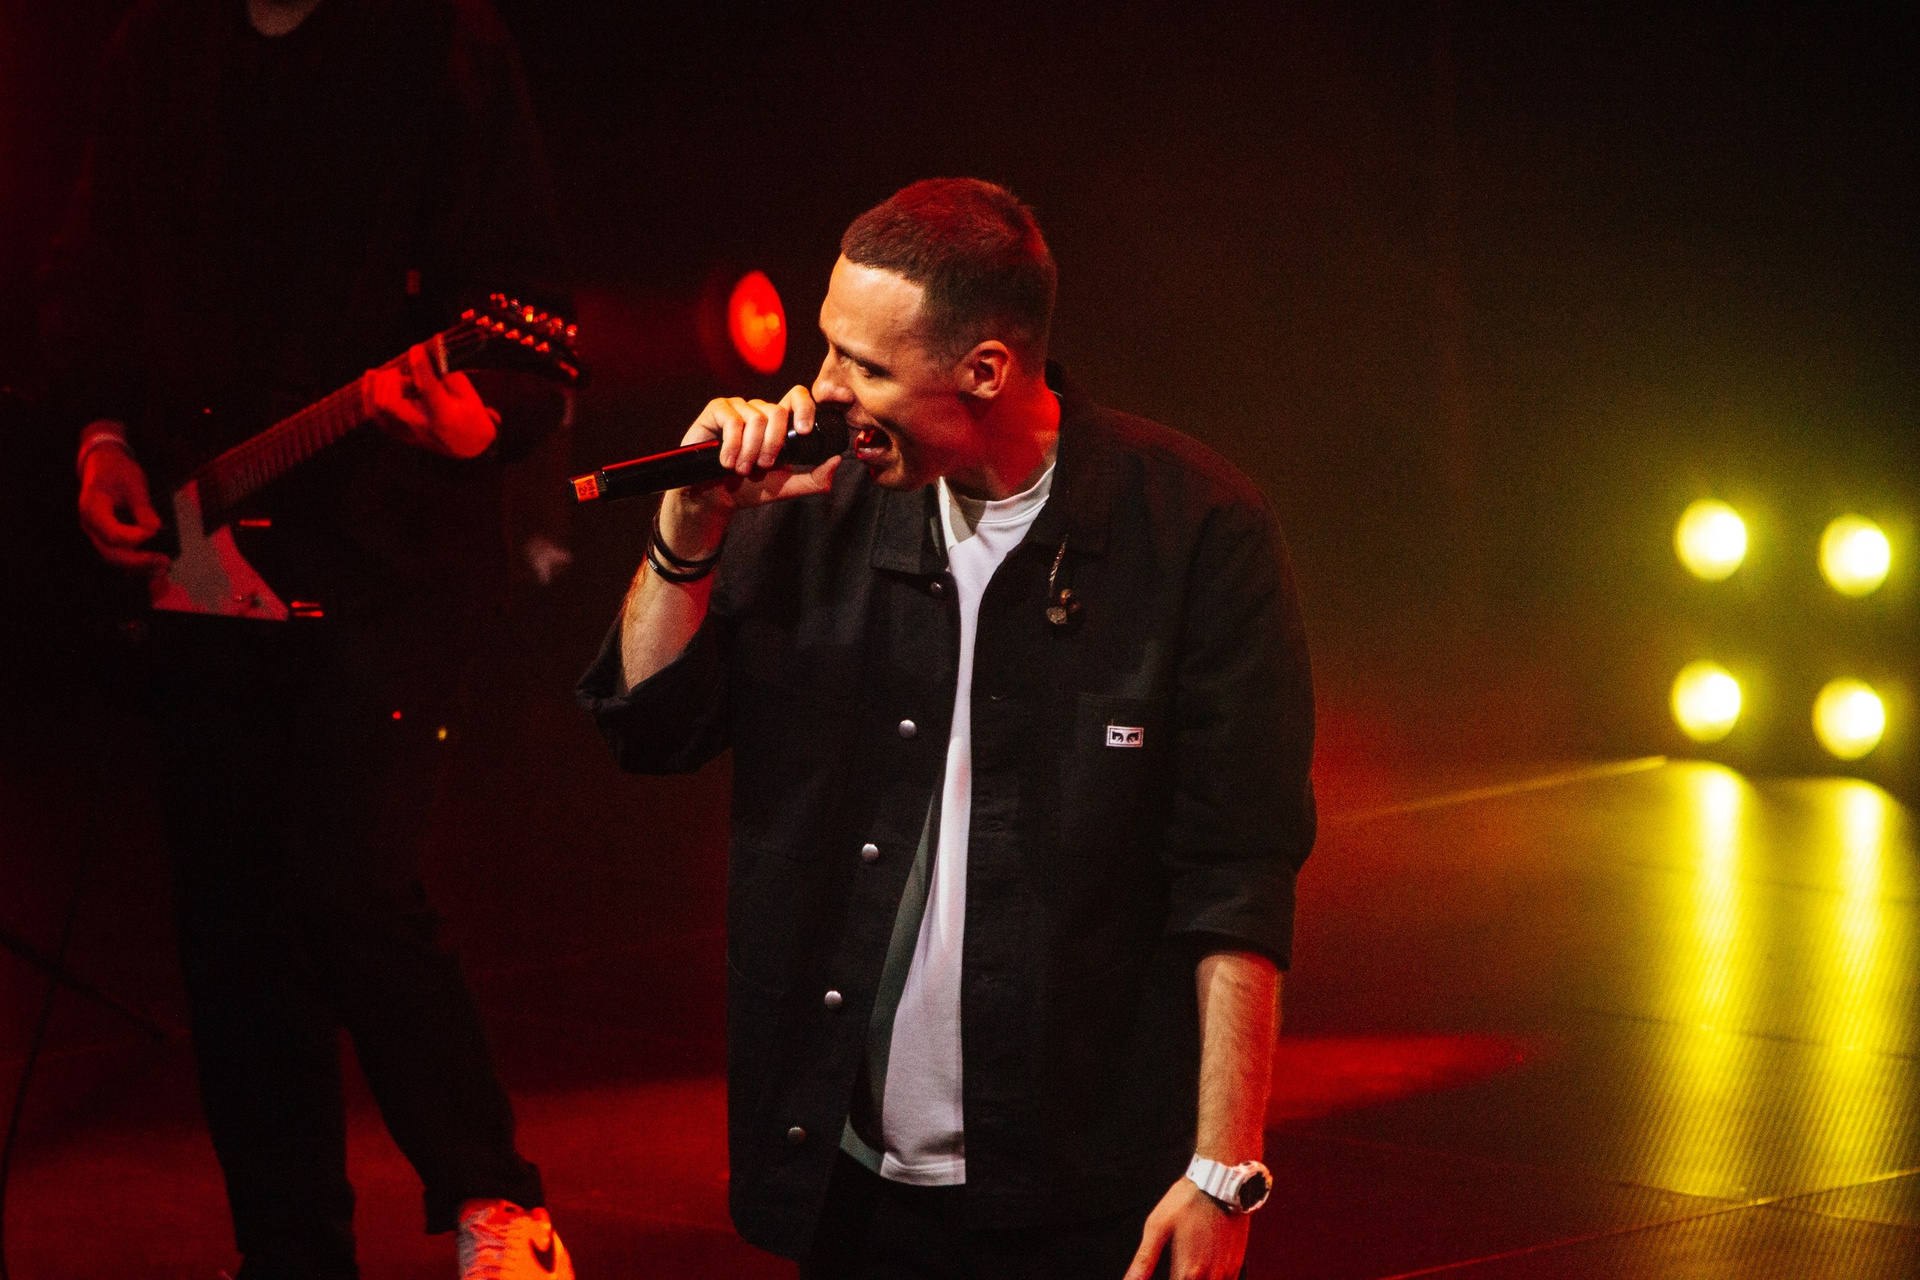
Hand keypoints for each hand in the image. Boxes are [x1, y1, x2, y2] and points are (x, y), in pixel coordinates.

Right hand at [77, 441, 168, 575]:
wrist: (104, 466)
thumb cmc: (117, 471)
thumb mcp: (134, 483)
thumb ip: (143, 508)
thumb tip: (155, 530)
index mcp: (92, 508)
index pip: (111, 534)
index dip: (135, 538)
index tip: (156, 532)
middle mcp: (90, 526)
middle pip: (110, 553)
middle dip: (138, 561)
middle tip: (163, 562)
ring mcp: (97, 533)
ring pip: (114, 558)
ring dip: (139, 567)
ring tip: (163, 568)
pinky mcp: (107, 537)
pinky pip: (119, 555)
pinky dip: (136, 564)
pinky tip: (155, 568)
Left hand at [367, 343, 497, 457]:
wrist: (469, 446)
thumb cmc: (470, 415)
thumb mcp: (468, 394)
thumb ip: (446, 374)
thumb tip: (427, 353)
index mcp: (445, 418)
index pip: (427, 389)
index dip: (420, 365)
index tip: (417, 349)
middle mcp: (422, 428)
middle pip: (392, 402)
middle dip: (393, 379)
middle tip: (403, 372)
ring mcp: (407, 434)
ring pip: (379, 407)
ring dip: (383, 384)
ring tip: (397, 377)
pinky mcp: (398, 434)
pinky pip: (374, 413)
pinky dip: (369, 392)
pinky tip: (373, 376)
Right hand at [657, 385, 840, 559]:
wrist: (715, 498)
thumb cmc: (749, 489)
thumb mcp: (786, 487)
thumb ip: (814, 479)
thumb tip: (837, 461)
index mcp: (778, 423)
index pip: (797, 397)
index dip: (804, 407)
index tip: (803, 432)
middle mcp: (759, 411)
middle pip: (777, 411)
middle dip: (773, 444)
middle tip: (762, 466)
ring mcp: (738, 407)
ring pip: (756, 419)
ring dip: (750, 451)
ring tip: (741, 468)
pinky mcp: (717, 410)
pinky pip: (732, 419)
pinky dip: (732, 445)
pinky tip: (726, 461)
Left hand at [1124, 1176, 1248, 1279]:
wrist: (1220, 1182)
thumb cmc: (1186, 1201)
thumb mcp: (1157, 1226)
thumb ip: (1144, 1259)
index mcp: (1188, 1271)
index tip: (1165, 1274)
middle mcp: (1210, 1276)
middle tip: (1175, 1271)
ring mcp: (1226, 1271)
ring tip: (1187, 1272)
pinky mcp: (1237, 1263)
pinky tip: (1204, 1273)